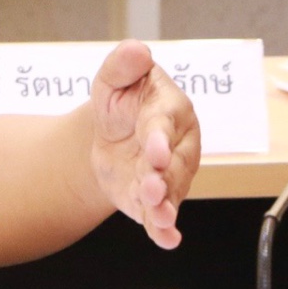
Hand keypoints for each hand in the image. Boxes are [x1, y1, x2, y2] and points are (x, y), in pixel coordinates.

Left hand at [88, 40, 200, 247]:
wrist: (110, 133)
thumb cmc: (121, 100)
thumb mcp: (113, 78)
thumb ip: (123, 65)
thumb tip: (135, 49)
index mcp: (169, 110)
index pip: (164, 124)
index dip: (159, 137)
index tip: (154, 150)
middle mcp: (177, 145)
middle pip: (173, 163)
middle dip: (163, 176)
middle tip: (152, 187)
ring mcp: (169, 175)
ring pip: (172, 192)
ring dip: (165, 205)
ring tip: (158, 216)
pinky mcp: (156, 198)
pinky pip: (163, 215)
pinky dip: (164, 229)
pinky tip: (166, 240)